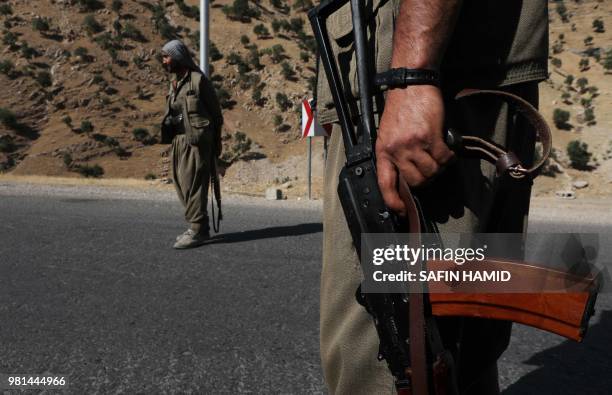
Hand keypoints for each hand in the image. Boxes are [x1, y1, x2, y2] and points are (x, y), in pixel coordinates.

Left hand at [376, 85, 453, 215]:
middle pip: (416, 181)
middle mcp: (397, 150)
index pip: (385, 183)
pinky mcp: (431, 136)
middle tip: (430, 167)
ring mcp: (414, 144)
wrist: (411, 84)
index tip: (401, 210)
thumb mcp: (387, 133)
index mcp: (383, 150)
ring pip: (431, 171)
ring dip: (439, 167)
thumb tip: (405, 176)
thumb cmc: (401, 108)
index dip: (393, 201)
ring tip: (438, 155)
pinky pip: (443, 158)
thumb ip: (394, 154)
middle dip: (426, 179)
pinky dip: (449, 157)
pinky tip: (447, 148)